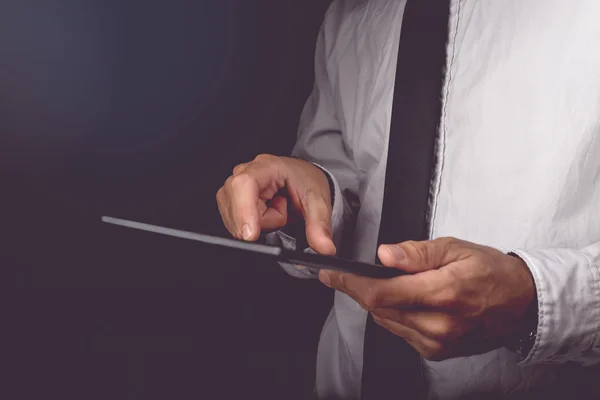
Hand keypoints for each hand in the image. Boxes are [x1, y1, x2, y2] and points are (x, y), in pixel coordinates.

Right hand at [216, 154, 335, 254]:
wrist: (301, 178)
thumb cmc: (305, 182)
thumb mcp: (318, 202)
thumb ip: (319, 225)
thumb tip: (324, 248)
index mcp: (266, 166)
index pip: (243, 185)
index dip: (243, 211)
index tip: (251, 235)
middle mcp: (244, 172)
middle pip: (237, 208)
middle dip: (260, 222)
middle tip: (282, 209)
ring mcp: (233, 186)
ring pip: (235, 221)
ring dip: (257, 225)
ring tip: (274, 209)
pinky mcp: (229, 200)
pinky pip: (234, 224)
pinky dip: (251, 226)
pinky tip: (264, 213)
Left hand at [318, 237, 535, 360]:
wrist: (520, 303)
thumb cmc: (490, 271)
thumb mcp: (455, 248)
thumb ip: (416, 254)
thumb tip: (384, 255)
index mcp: (443, 293)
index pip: (382, 292)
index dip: (350, 284)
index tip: (331, 274)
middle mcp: (438, 324)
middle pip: (378, 309)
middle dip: (357, 290)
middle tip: (344, 276)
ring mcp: (437, 342)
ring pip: (386, 321)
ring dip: (375, 302)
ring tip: (377, 283)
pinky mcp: (437, 352)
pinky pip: (400, 332)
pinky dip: (392, 315)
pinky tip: (400, 300)